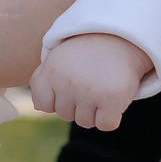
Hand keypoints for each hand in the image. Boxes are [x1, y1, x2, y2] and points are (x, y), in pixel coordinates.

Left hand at [29, 33, 151, 130]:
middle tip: (90, 82)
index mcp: (52, 71)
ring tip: (102, 88)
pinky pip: (105, 125)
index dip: (56, 100)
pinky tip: (113, 100)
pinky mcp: (111, 99)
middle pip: (66, 115)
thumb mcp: (59, 57)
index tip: (68, 86)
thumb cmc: (87, 52)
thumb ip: (42, 79)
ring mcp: (89, 92)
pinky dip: (111, 118)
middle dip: (78, 104)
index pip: (43, 104)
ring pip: (85, 122)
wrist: (121, 37)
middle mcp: (67, 83)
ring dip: (95, 111)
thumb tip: (39, 108)